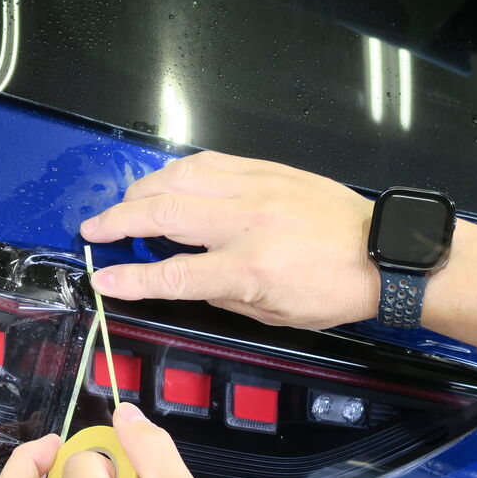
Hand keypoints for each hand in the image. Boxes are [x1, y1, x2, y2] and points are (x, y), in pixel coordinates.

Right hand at [80, 150, 377, 329]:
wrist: (383, 252)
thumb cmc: (332, 292)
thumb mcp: (274, 315)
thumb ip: (220, 295)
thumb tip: (181, 279)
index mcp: (250, 269)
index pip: (172, 274)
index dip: (129, 279)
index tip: (101, 279)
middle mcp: (247, 222)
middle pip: (162, 214)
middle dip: (117, 222)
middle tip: (92, 230)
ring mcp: (256, 188)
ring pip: (179, 177)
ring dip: (141, 191)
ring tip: (125, 206)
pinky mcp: (266, 169)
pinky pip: (208, 161)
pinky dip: (177, 172)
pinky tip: (165, 183)